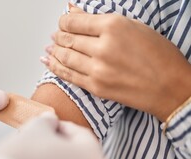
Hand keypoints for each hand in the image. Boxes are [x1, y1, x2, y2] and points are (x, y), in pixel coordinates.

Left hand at [41, 7, 190, 121]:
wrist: (170, 88)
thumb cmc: (160, 56)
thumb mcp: (135, 28)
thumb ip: (101, 20)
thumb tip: (75, 11)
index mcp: (114, 26)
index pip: (75, 21)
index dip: (64, 21)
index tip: (63, 21)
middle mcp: (103, 47)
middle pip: (68, 39)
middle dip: (59, 35)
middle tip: (56, 35)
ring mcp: (97, 69)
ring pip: (65, 57)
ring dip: (54, 50)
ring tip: (51, 47)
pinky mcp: (95, 87)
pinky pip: (68, 75)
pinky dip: (54, 67)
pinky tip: (47, 61)